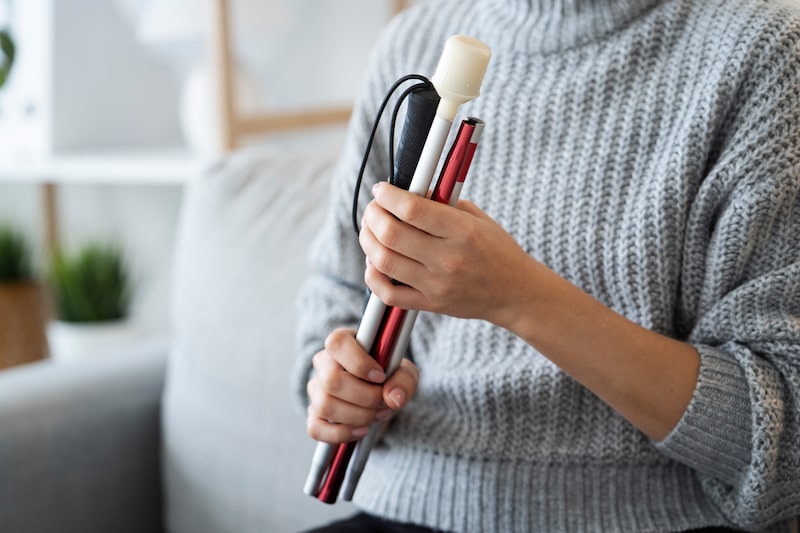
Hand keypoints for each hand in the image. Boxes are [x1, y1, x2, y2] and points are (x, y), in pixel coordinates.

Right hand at [306, 327, 419, 443]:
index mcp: (343, 343)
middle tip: (384, 401)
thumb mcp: (405, 372)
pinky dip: (342, 433)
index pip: (337, 343)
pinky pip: (315, 428)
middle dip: (365, 397)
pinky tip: (362, 429)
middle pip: (331, 380)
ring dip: (359, 416)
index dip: (359, 363)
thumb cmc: (390, 376)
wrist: (382, 396)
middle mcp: (323, 364)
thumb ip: (404, 380)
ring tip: (379, 413)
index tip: (380, 376)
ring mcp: (316, 390)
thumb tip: (393, 398)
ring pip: (325, 405)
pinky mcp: (314, 414)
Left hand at [359, 181, 540, 327]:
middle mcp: (448, 258)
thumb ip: (443, 203)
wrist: (515, 292)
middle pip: (391, 234)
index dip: (388, 195)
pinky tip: (374, 262)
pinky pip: (387, 293)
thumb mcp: (477, 219)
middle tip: (373, 209)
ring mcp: (436, 284)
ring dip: (368, 241)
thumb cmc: (496, 251)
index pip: (412, 208)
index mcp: (462, 231)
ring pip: (383, 261)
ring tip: (370, 231)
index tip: (381, 190)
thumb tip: (408, 190)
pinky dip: (372, 276)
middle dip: (373, 215)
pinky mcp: (430, 304)